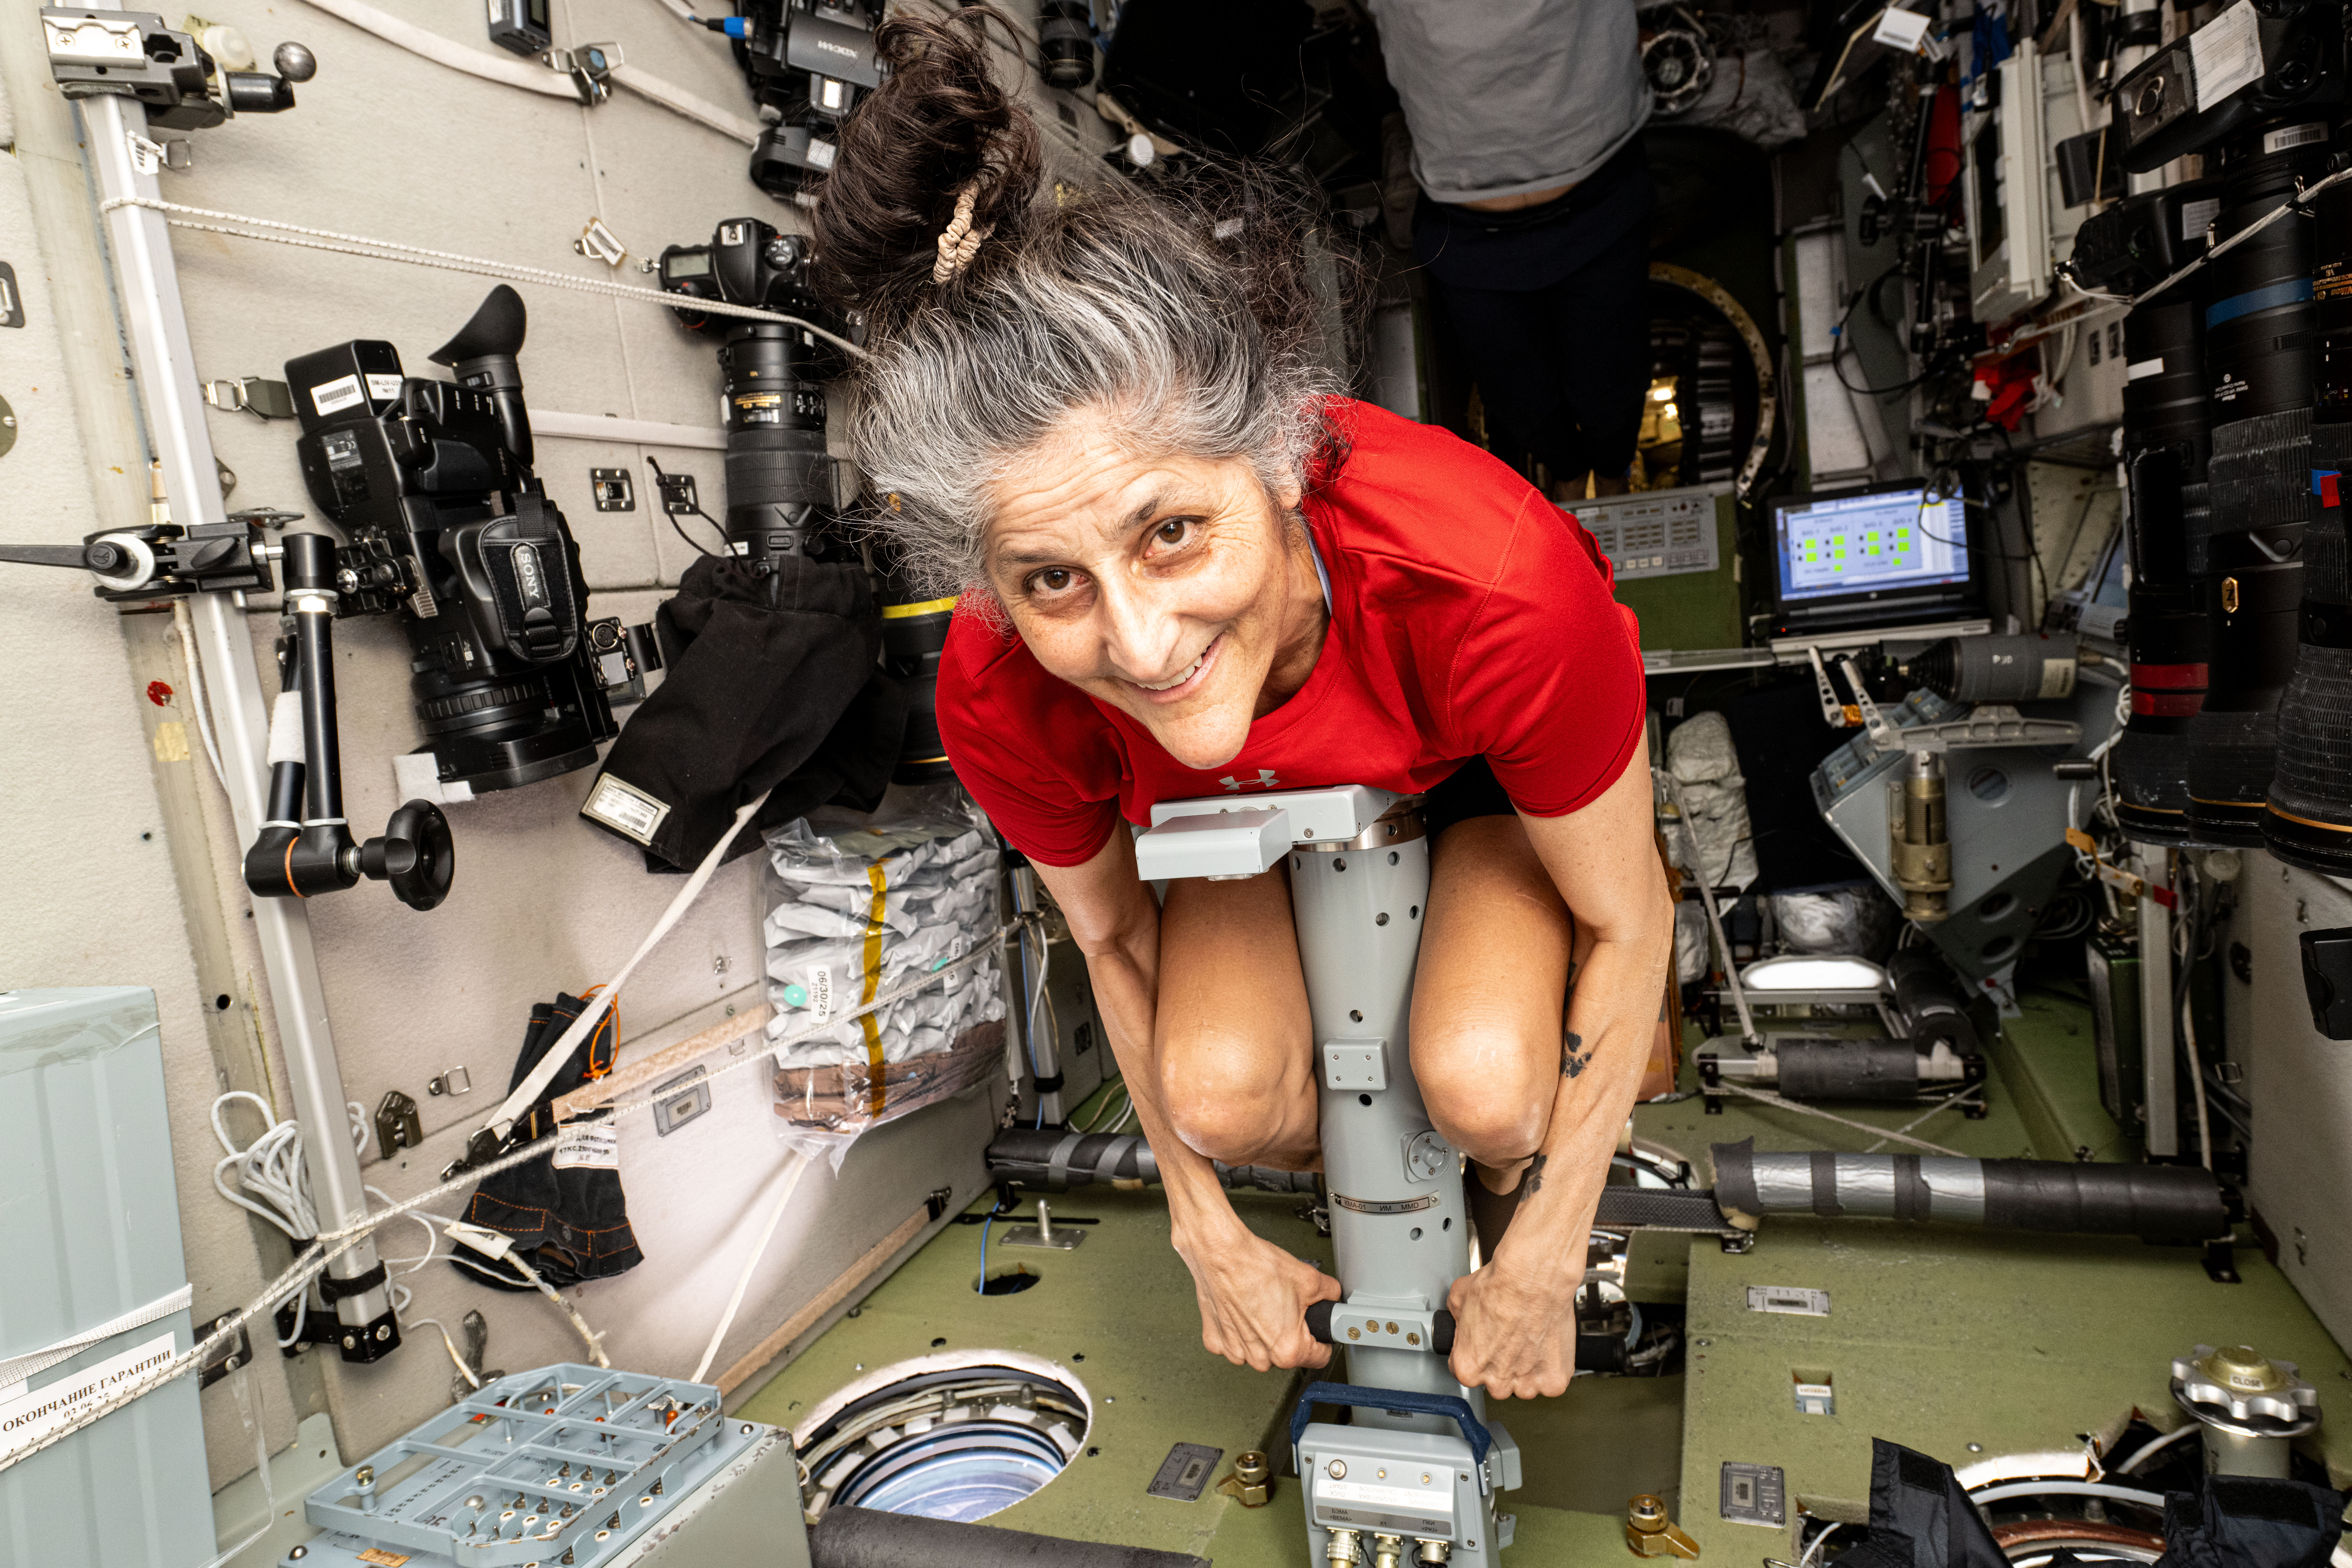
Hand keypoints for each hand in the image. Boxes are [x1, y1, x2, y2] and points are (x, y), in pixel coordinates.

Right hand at [1175, 1221, 1340, 1371]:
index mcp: (1288, 1348)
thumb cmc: (1255, 1266)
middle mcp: (1260, 1357)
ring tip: (1261, 1304)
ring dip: (1263, 1334)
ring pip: (1260, 1351)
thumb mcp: (1309, 1278)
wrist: (1221, 1253)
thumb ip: (1330, 1294)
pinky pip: (1236, 1343)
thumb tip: (1332, 1299)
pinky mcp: (1216, 1341)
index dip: (1323, 1338)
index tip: (1316, 1329)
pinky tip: (1241, 1308)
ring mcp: (1235, 1351)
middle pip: (1287, 1353)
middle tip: (1285, 1307)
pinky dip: (1239, 1330)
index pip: (1320, 1357)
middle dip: (1290, 1333)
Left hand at [1445, 1252, 1577, 1399]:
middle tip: (1509, 1337)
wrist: (1534, 1277)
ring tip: (1528, 1337)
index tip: (1484, 1344)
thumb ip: (1456, 1320)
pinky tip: (1545, 1343)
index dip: (1475, 1354)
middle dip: (1501, 1363)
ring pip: (1525, 1383)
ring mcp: (1528, 1384)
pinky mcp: (1555, 1380)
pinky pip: (1550, 1380)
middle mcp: (1497, 1382)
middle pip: (1497, 1382)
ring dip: (1527, 1367)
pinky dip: (1550, 1365)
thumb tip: (1459, 1320)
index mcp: (1468, 1367)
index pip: (1465, 1371)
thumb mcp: (1458, 1298)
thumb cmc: (1501, 1286)